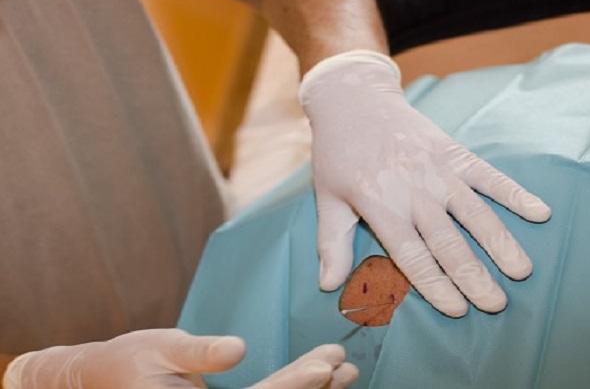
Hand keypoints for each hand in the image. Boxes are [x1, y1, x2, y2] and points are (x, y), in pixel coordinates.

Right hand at [3, 329, 357, 388]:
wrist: (101, 378)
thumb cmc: (127, 361)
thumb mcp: (159, 348)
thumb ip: (198, 352)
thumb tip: (235, 349)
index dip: (294, 386)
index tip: (325, 366)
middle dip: (311, 387)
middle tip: (344, 364)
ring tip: (342, 370)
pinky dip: (291, 387)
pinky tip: (316, 376)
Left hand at [299, 51, 551, 317]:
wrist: (353, 100)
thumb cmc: (338, 153)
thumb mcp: (327, 198)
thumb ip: (332, 243)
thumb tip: (327, 286)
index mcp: (381, 206)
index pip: (412, 255)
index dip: (435, 284)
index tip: (457, 309)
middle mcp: (414, 191)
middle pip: (448, 242)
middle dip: (473, 276)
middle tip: (496, 305)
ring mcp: (437, 170)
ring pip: (474, 213)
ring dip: (500, 243)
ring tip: (521, 271)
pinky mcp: (453, 151)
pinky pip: (488, 175)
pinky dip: (514, 193)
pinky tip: (539, 212)